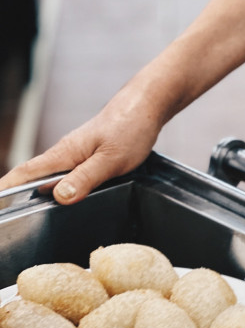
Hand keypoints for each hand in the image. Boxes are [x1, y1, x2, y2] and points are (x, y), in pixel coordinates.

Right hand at [0, 84, 161, 203]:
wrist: (147, 105)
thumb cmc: (131, 127)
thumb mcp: (111, 159)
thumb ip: (86, 178)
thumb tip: (59, 196)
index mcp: (65, 153)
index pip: (26, 173)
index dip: (5, 189)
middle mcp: (67, 153)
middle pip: (35, 178)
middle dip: (16, 198)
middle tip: (9, 222)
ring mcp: (78, 153)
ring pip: (55, 178)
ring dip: (43, 195)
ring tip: (31, 218)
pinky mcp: (90, 155)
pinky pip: (71, 174)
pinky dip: (65, 187)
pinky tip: (70, 199)